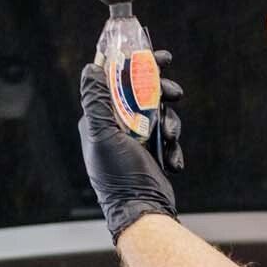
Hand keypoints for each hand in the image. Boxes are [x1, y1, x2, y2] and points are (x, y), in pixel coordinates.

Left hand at [79, 50, 185, 242]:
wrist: (143, 211)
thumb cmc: (120, 176)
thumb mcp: (104, 133)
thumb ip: (97, 100)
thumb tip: (90, 68)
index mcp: (99, 120)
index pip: (115, 82)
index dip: (134, 65)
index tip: (156, 56)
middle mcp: (116, 127)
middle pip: (142, 95)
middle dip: (160, 92)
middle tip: (175, 92)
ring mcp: (135, 140)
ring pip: (159, 114)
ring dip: (170, 124)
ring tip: (170, 138)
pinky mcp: (152, 152)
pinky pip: (166, 137)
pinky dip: (172, 147)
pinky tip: (172, 161)